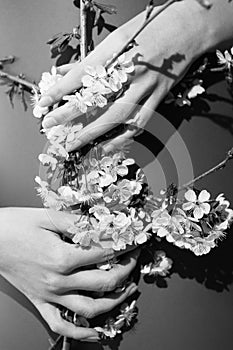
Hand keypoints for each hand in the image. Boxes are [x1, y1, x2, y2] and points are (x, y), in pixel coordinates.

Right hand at [0, 207, 138, 339]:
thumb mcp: (48, 216)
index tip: (134, 240)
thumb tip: (103, 225)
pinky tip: (96, 331)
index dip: (124, 245)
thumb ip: (78, 222)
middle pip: (104, 281)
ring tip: (128, 290)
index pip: (105, 252)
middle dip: (127, 270)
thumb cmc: (14, 226)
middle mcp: (58, 280)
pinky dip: (81, 333)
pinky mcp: (40, 302)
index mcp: (62, 257)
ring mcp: (49, 295)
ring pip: (90, 308)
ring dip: (115, 301)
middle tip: (135, 259)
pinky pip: (61, 325)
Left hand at [38, 0, 208, 150]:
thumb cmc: (151, 27)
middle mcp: (129, 70)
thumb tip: (65, 71)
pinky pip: (140, 121)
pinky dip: (122, 137)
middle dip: (70, 116)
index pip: (81, 74)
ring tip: (75, 144)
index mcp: (115, 51)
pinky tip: (108, 146)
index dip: (60, 91)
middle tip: (52, 128)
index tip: (44, 103)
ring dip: (94, 133)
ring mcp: (146, 85)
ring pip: (117, 115)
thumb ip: (91, 59)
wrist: (188, 27)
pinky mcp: (159, 95)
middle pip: (95, 98)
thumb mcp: (116, 37)